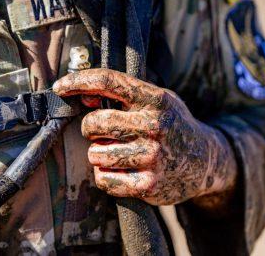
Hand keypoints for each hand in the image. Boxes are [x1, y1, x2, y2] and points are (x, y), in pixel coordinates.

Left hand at [53, 69, 236, 205]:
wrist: (204, 162)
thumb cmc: (172, 127)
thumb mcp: (158, 102)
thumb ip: (124, 97)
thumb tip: (84, 97)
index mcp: (156, 100)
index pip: (109, 81)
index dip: (78, 81)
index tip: (60, 87)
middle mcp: (155, 126)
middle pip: (95, 122)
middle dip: (90, 127)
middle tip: (102, 131)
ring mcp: (152, 157)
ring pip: (95, 154)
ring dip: (98, 153)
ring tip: (116, 151)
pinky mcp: (148, 185)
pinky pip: (103, 179)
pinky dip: (104, 175)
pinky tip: (120, 170)